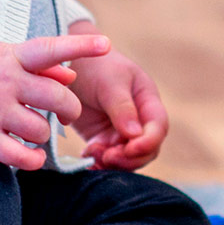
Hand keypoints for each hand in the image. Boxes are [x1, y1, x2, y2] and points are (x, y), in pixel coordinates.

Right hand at [0, 33, 100, 170]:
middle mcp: (4, 81)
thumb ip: (38, 65)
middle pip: (58, 98)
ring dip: (44, 134)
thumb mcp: (1, 56)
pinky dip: (33, 160)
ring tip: (33, 129)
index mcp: (11, 57)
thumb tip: (72, 74)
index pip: (51, 49)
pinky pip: (21, 156)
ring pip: (42, 129)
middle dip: (70, 109)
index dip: (80, 46)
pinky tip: (32, 155)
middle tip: (67, 113)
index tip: (107, 44)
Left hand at [65, 21, 167, 170]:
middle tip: (107, 156)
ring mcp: (119, 130)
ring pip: (127, 158)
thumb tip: (134, 135)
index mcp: (147, 100)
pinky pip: (106, 158)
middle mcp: (138, 118)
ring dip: (112, 162)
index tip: (129, 148)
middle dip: (130, 157)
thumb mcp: (110, 82)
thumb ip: (122, 108)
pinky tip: (87, 160)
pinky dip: (99, 163)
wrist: (65, 62)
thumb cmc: (94, 65)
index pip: (158, 128)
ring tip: (92, 154)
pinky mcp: (101, 138)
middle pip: (146, 149)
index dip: (148, 142)